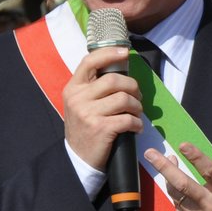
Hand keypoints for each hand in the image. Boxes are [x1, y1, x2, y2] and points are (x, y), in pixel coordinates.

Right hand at [61, 46, 141, 170]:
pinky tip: (135, 128)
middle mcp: (78, 98)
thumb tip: (120, 68)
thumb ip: (94, 87)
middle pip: (114, 80)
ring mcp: (88, 113)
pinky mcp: (100, 128)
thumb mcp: (81, 103)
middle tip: (138, 97)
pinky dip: (137, 123)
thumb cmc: (85, 127)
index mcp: (73, 88)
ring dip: (137, 107)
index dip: (109, 53)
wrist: (78, 158)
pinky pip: (128, 119)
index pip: (90, 62)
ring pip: (124, 99)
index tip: (125, 52)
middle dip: (133, 87)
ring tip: (136, 113)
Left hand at [144, 122, 211, 210]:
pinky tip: (182, 188)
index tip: (183, 145)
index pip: (210, 172)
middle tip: (150, 153)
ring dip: (169, 177)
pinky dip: (177, 194)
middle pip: (183, 185)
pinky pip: (178, 206)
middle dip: (165, 167)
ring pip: (176, 194)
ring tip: (166, 162)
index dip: (196, 158)